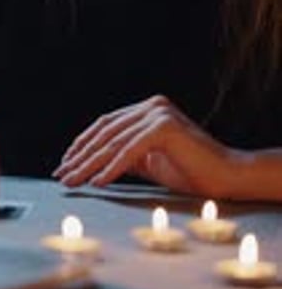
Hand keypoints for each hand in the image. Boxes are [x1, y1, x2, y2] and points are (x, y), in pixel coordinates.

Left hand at [53, 95, 235, 197]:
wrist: (226, 177)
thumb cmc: (190, 172)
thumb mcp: (149, 162)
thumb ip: (124, 156)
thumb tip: (92, 166)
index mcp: (147, 109)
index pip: (105, 125)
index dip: (82, 145)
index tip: (65, 164)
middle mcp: (151, 105)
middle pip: (106, 133)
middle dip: (81, 156)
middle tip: (62, 175)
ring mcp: (158, 113)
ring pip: (114, 142)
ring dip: (89, 165)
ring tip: (73, 182)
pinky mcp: (164, 128)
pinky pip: (130, 151)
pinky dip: (111, 168)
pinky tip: (97, 183)